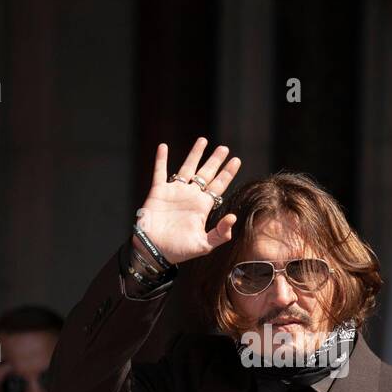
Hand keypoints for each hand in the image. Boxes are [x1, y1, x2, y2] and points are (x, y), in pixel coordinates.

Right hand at [135, 137, 242, 264]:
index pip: (218, 186)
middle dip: (215, 161)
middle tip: (225, 148)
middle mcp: (190, 196)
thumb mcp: (204, 245)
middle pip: (206, 173)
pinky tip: (163, 147)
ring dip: (194, 154)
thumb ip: (220, 234)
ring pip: (186, 168)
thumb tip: (233, 217)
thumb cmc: (179, 250)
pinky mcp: (158, 192)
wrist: (155, 251)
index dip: (227, 173)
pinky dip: (161, 160)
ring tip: (203, 140)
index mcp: (202, 207)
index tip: (236, 160)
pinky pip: (159, 172)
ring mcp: (175, 192)